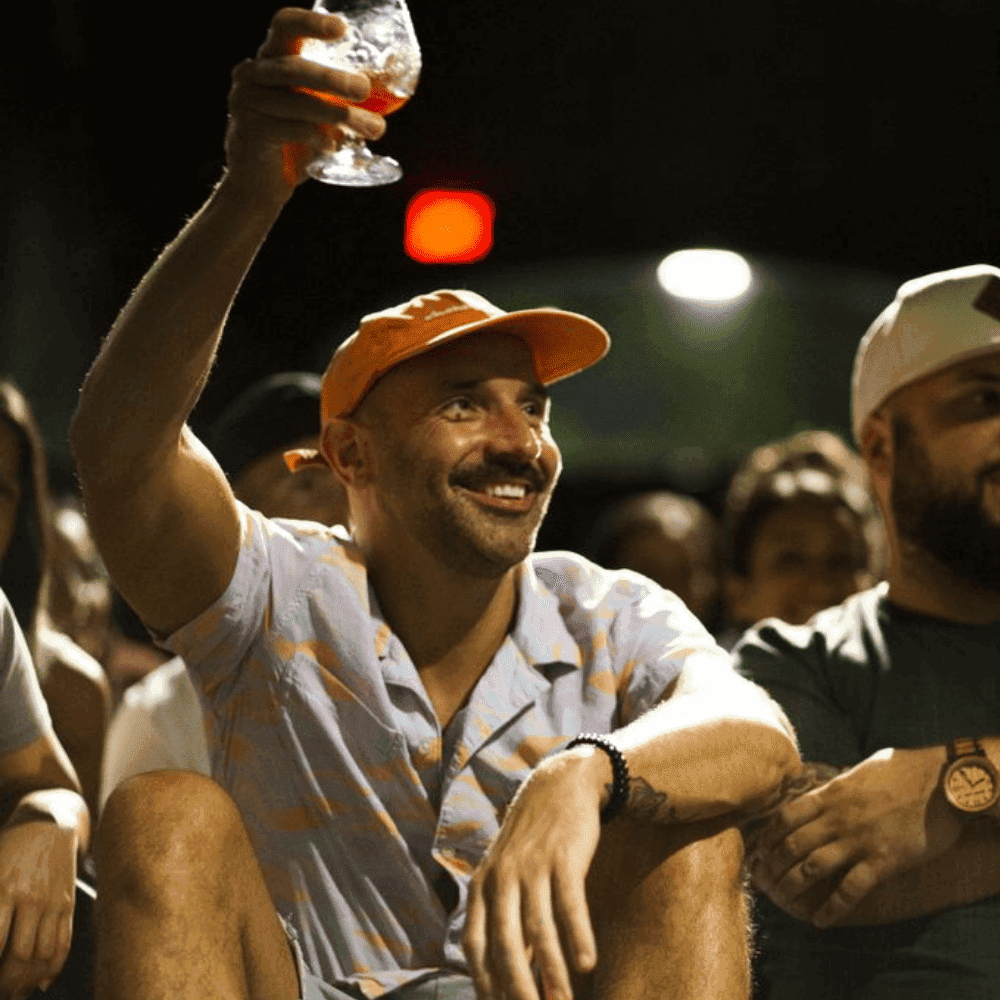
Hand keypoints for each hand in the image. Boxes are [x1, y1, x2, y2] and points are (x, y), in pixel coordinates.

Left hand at [0, 819, 77, 998]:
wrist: (48, 822)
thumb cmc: (9, 849)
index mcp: (3, 889)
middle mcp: (30, 897)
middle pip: (19, 956)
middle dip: (6, 984)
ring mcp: (53, 900)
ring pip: (43, 954)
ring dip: (28, 982)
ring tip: (15, 993)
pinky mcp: (68, 902)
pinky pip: (64, 942)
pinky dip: (53, 968)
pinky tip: (41, 981)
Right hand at [225, 7, 386, 199]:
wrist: (261, 187)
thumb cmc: (293, 145)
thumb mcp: (317, 116)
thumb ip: (338, 101)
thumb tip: (387, 97)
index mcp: (269, 60)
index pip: (285, 26)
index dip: (312, 23)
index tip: (343, 29)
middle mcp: (252, 75)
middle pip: (294, 67)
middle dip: (333, 79)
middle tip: (364, 89)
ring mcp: (246, 102)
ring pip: (297, 101)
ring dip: (337, 114)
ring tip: (372, 128)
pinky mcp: (249, 131)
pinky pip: (289, 129)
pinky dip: (316, 136)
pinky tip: (333, 145)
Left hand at [462, 751, 606, 999]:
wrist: (560, 785)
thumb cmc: (534, 843)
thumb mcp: (509, 877)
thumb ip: (509, 923)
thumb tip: (515, 979)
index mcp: (482, 884)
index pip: (475, 944)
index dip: (484, 983)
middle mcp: (502, 876)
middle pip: (504, 942)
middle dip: (517, 987)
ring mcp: (532, 865)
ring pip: (539, 927)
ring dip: (552, 971)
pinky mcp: (563, 856)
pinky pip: (570, 903)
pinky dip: (578, 935)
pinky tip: (587, 963)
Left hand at [749, 746, 959, 926]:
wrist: (940, 782)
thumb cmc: (901, 771)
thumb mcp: (858, 772)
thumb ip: (836, 787)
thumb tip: (820, 792)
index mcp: (831, 794)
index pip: (786, 816)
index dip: (769, 835)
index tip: (760, 850)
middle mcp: (838, 818)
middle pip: (793, 844)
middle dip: (774, 864)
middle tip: (763, 879)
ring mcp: (860, 840)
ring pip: (814, 867)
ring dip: (794, 886)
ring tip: (783, 900)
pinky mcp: (884, 861)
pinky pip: (851, 889)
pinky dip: (832, 908)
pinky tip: (820, 921)